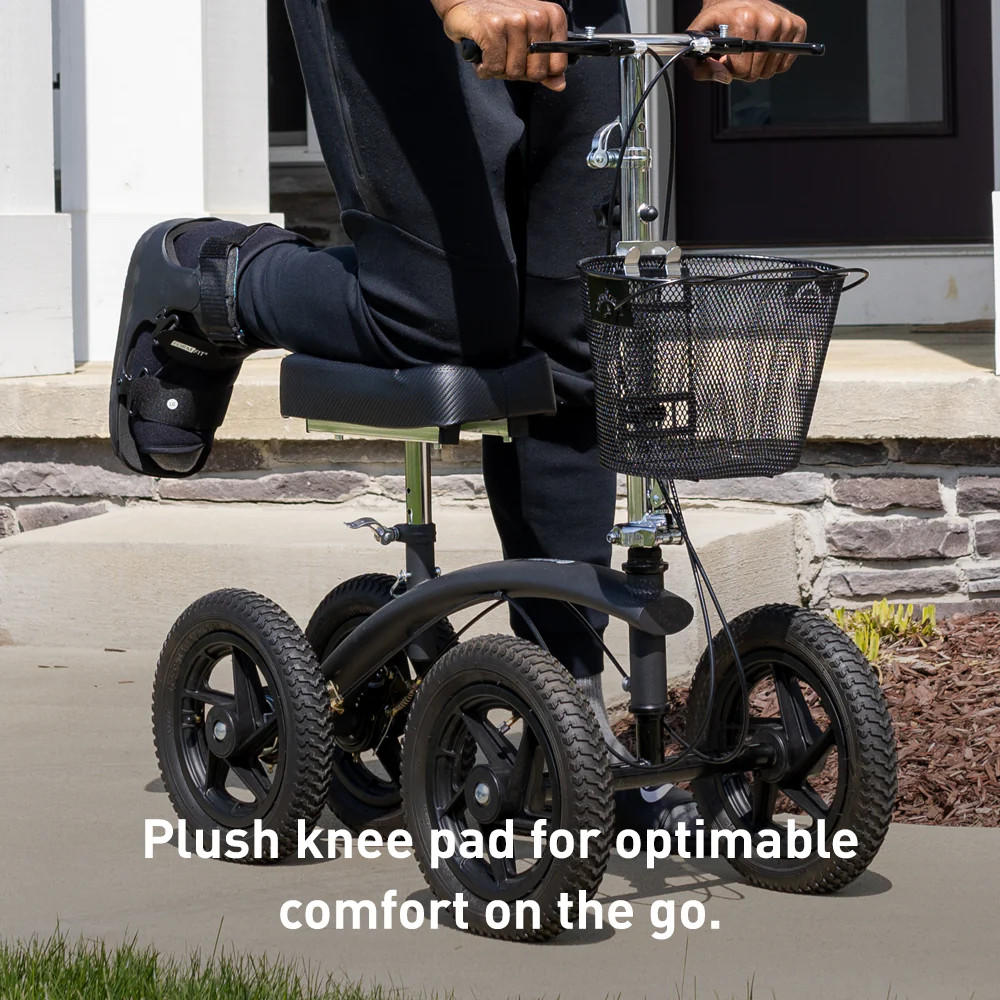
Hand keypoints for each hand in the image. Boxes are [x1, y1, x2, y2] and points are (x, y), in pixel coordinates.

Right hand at [434, 0, 568, 90]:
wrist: (466, 2)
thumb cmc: (499, 20)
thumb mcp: (528, 39)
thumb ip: (545, 63)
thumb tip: (560, 85)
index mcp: (552, 16)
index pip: (557, 66)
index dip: (538, 72)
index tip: (525, 60)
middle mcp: (537, 16)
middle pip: (536, 73)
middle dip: (517, 72)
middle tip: (505, 55)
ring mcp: (516, 21)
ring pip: (514, 72)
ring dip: (498, 69)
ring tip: (493, 51)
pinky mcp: (494, 27)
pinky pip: (494, 68)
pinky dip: (484, 68)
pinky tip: (482, 53)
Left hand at [687, 1, 806, 83]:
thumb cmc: (719, 18)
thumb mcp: (700, 38)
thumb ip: (701, 66)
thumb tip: (724, 78)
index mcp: (745, 19)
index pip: (742, 70)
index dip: (731, 71)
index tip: (727, 58)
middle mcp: (769, 19)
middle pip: (757, 72)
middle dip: (745, 70)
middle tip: (739, 55)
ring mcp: (785, 22)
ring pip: (772, 70)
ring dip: (759, 68)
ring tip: (750, 51)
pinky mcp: (798, 26)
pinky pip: (786, 63)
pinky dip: (774, 62)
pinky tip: (764, 49)